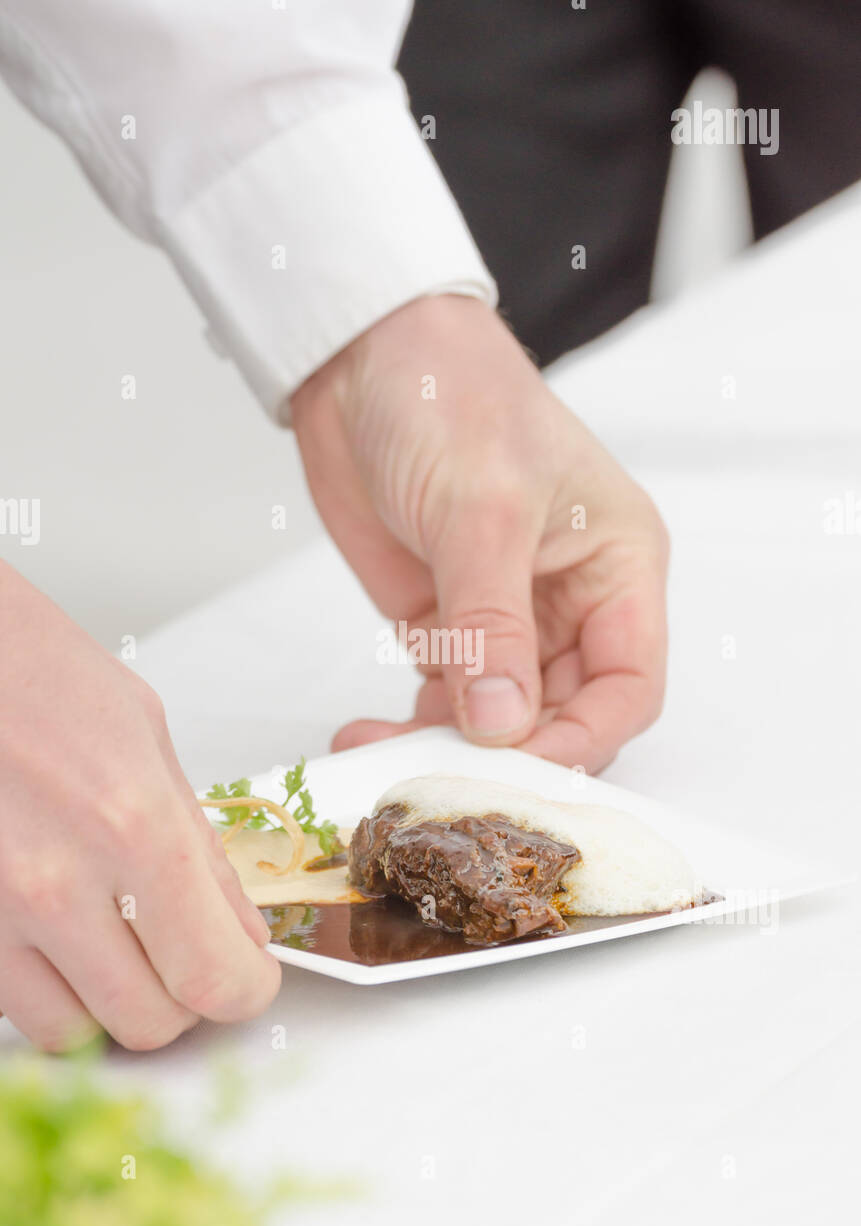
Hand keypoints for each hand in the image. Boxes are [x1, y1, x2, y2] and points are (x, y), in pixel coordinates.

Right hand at [0, 564, 279, 1051]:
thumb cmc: (34, 670)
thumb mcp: (148, 741)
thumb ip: (200, 851)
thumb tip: (240, 932)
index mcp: (132, 826)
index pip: (212, 976)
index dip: (244, 992)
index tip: (249, 980)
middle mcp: (55, 883)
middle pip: (147, 1023)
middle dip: (183, 1001)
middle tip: (186, 958)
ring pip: (72, 1032)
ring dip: (110, 1005)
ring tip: (120, 948)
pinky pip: (13, 1003)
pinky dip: (48, 986)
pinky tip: (61, 934)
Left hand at [292, 295, 668, 771]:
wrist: (360, 357)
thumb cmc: (451, 394)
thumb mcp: (482, 510)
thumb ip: (493, 625)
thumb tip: (502, 724)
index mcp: (617, 566)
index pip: (627, 686)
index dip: (584, 739)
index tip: (521, 769)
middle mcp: (570, 600)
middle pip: (563, 715)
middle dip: (509, 754)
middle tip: (447, 780)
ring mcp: (505, 617)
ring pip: (498, 719)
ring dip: (447, 748)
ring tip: (388, 761)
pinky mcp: (446, 624)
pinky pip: (442, 700)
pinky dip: (409, 725)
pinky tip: (368, 735)